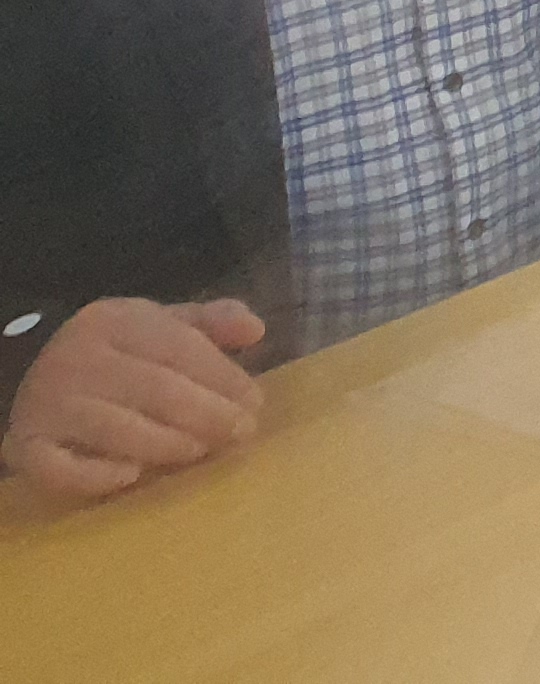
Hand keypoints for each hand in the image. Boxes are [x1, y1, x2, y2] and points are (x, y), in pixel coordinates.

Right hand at [2, 298, 265, 500]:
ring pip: (117, 429)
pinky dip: (96, 476)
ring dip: (167, 444)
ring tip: (198, 451)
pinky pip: (59, 468)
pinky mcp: (26, 447)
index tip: (254, 404)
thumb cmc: (117, 358)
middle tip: (239, 434)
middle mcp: (76, 357)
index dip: (224, 377)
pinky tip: (131, 476)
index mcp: (114, 321)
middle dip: (207, 414)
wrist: (31, 380)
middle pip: (155, 389)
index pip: (179, 347)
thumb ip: (210, 323)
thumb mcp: (159, 327)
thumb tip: (255, 329)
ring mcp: (46, 404)